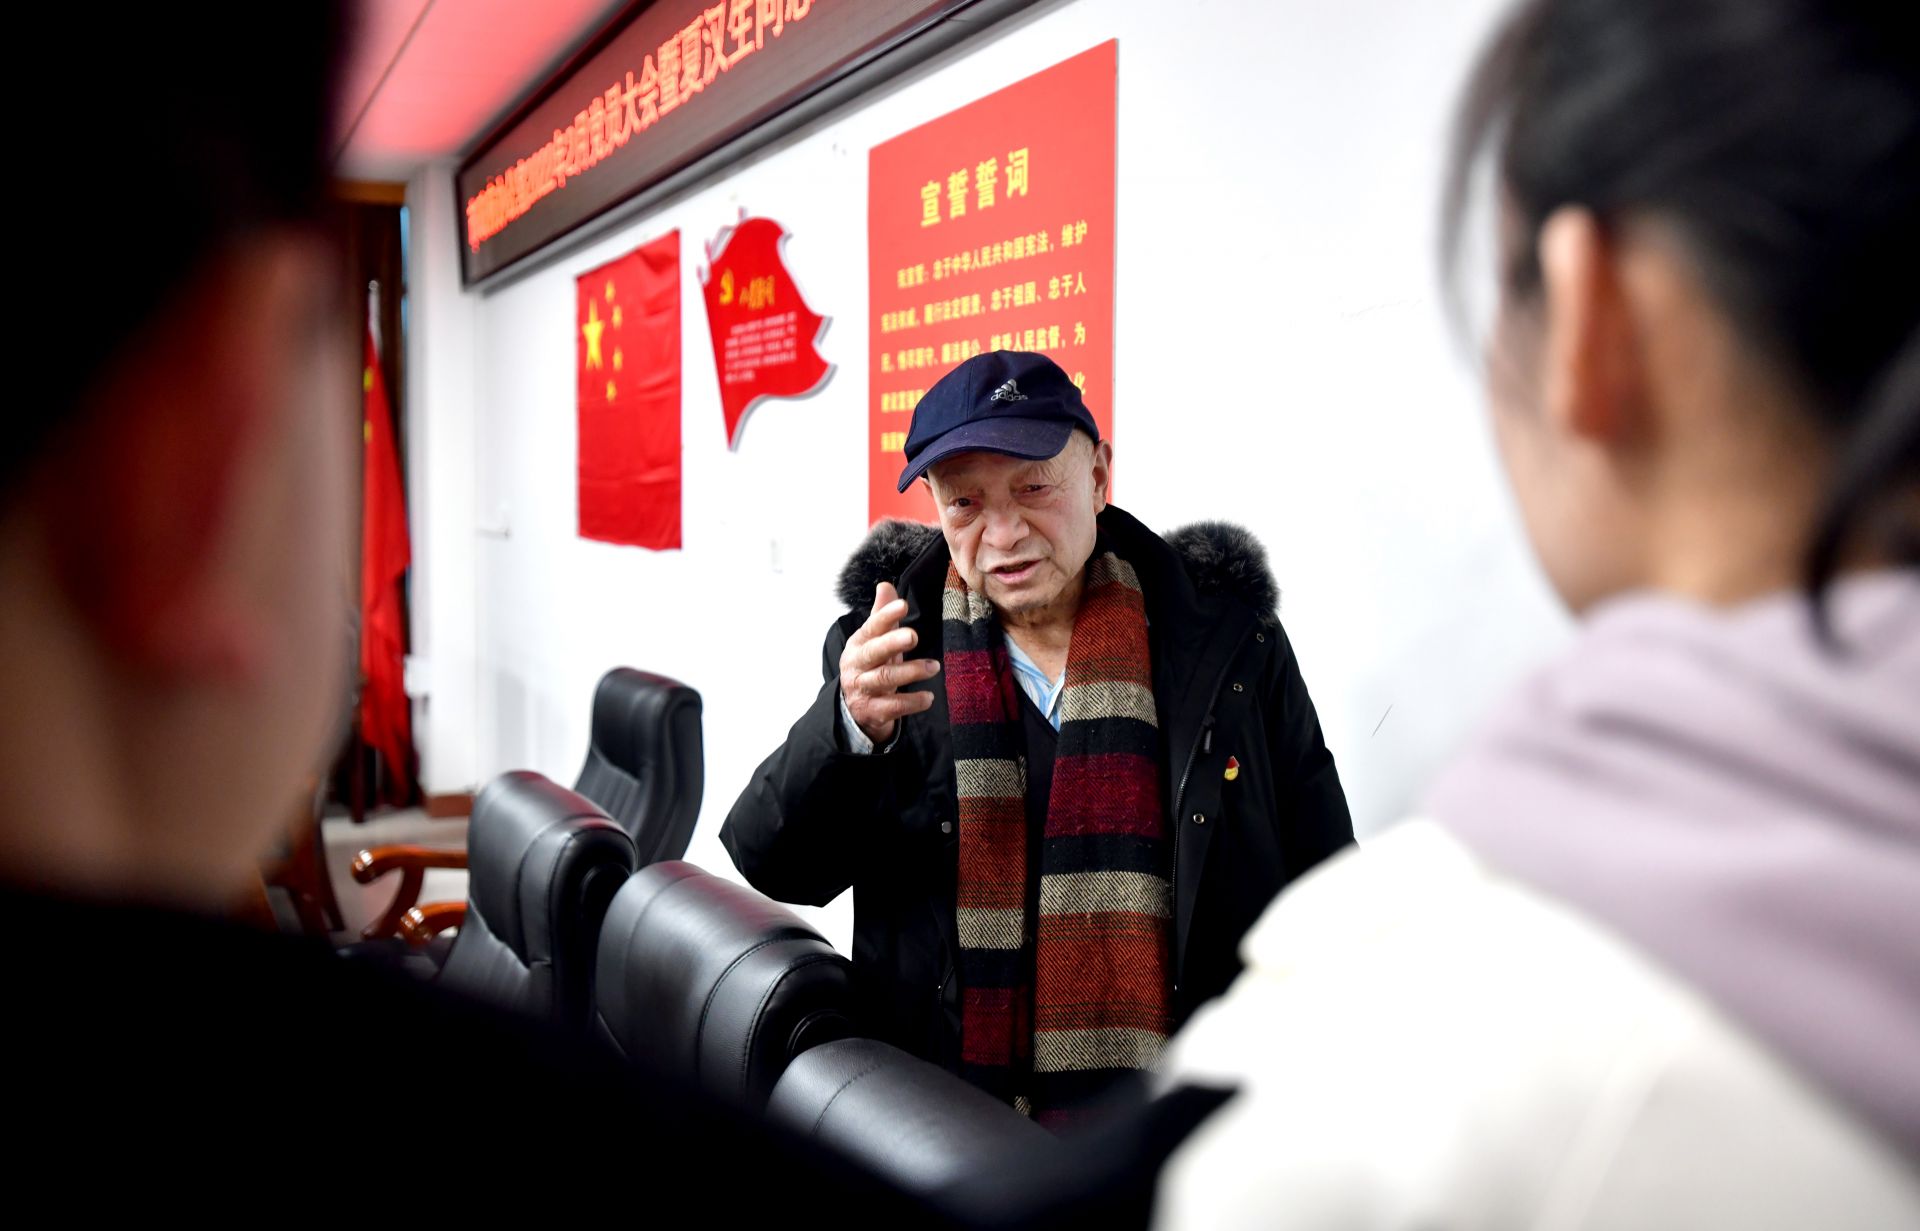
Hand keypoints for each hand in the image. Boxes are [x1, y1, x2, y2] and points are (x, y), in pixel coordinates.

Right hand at [840, 582, 939, 745]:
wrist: (854, 709)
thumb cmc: (870, 667)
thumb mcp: (874, 642)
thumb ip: (882, 616)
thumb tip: (885, 585)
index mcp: (858, 645)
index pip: (871, 627)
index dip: (885, 616)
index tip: (903, 605)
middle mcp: (857, 666)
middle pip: (873, 652)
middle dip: (892, 643)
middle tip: (913, 636)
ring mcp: (863, 689)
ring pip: (885, 679)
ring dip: (910, 672)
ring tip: (934, 667)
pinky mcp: (873, 711)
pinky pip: (893, 706)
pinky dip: (912, 702)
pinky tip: (928, 698)